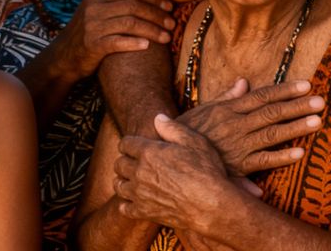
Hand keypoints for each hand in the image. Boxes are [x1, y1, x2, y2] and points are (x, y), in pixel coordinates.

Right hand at [52, 0, 174, 80]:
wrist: (64, 57)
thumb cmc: (85, 30)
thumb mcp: (94, 6)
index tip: (170, 6)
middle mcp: (94, 8)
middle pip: (133, 6)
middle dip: (156, 14)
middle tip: (172, 23)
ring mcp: (92, 26)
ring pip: (130, 23)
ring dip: (152, 30)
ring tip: (166, 37)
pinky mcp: (92, 45)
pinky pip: (118, 42)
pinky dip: (134, 43)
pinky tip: (147, 46)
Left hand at [114, 114, 238, 230]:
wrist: (211, 205)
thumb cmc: (206, 171)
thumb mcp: (194, 142)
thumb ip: (173, 128)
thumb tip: (158, 118)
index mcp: (149, 152)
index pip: (125, 143)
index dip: (129, 143)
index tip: (135, 146)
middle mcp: (139, 172)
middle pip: (118, 164)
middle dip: (124, 160)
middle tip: (133, 161)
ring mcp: (139, 194)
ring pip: (118, 185)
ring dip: (123, 180)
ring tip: (132, 180)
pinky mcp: (144, 212)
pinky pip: (124, 208)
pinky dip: (126, 204)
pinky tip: (135, 201)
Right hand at [178, 78, 323, 176]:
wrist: (168, 155)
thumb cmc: (185, 132)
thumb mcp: (203, 109)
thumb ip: (226, 97)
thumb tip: (243, 82)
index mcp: (229, 109)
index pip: (262, 96)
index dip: (285, 90)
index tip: (306, 85)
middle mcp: (235, 125)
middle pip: (271, 112)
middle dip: (297, 106)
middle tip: (321, 100)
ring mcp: (237, 145)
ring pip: (271, 134)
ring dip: (295, 128)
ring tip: (317, 121)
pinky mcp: (236, 167)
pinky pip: (262, 161)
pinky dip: (280, 157)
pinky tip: (299, 153)